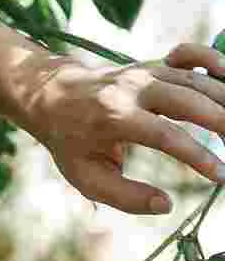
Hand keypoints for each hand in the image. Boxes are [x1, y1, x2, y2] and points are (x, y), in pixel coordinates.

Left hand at [19, 46, 224, 214]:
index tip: (221, 176)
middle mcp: (134, 89)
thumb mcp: (86, 177)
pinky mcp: (155, 64)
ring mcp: (146, 71)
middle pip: (191, 102)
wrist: (52, 97)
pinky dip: (215, 60)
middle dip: (224, 124)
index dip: (198, 157)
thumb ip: (124, 196)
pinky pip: (191, 55)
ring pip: (198, 81)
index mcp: (114, 117)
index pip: (167, 136)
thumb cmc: (71, 143)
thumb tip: (166, 206)